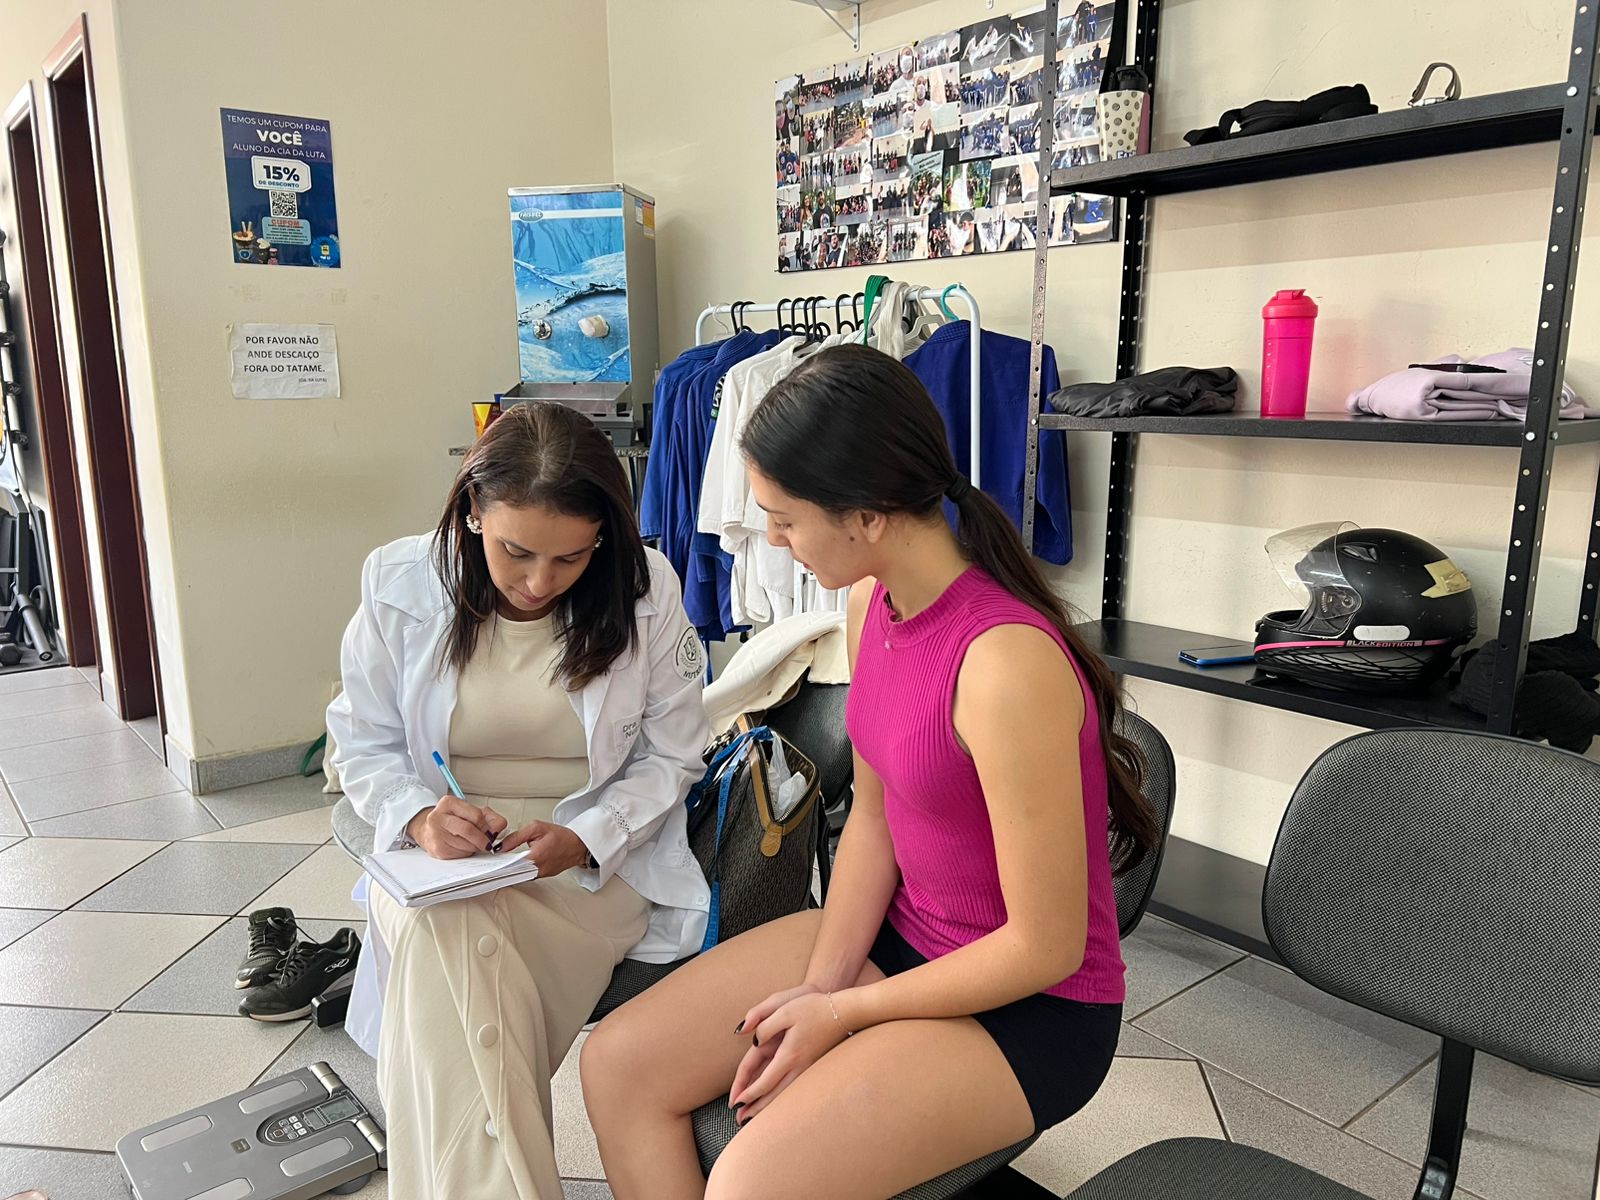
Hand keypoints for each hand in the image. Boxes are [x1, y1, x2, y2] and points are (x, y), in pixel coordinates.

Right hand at [406, 796, 506, 859]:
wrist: (430, 831)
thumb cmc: (454, 821)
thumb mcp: (472, 812)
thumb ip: (490, 817)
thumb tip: (501, 826)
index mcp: (449, 803)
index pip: (476, 815)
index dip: (487, 826)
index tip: (492, 832)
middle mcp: (438, 817)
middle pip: (468, 830)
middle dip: (482, 840)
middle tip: (487, 843)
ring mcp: (435, 834)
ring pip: (466, 844)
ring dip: (475, 847)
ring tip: (473, 843)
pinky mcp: (436, 849)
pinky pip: (459, 855)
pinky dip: (466, 853)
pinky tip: (463, 848)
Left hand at [495, 820, 589, 877]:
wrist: (577, 845)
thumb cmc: (560, 836)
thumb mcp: (537, 827)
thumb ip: (516, 836)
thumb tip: (501, 846)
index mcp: (536, 857)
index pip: (510, 864)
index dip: (500, 861)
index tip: (493, 858)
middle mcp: (538, 870)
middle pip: (513, 872)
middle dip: (504, 866)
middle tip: (497, 859)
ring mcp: (540, 875)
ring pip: (519, 875)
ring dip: (512, 868)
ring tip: (507, 860)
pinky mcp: (542, 876)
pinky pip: (527, 875)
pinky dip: (521, 869)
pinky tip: (518, 862)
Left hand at [730, 991, 850, 1123]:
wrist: (845, 1011)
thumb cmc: (814, 1008)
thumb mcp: (785, 1010)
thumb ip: (765, 1026)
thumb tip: (754, 1042)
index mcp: (789, 1054)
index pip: (765, 1081)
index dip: (749, 1093)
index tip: (735, 1102)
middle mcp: (799, 1066)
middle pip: (774, 1094)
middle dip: (756, 1108)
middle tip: (740, 1120)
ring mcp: (807, 1068)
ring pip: (784, 1094)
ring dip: (768, 1107)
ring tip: (753, 1117)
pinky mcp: (812, 1066)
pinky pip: (792, 1088)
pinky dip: (780, 1098)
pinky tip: (775, 1101)